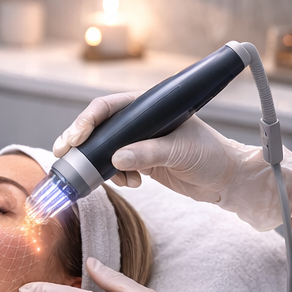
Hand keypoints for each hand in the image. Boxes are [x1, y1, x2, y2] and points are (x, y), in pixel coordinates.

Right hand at [53, 92, 291, 229]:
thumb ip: (147, 153)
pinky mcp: (140, 161)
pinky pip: (115, 166)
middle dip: (80, 141)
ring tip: (106, 177)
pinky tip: (132, 183)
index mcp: (149, 107)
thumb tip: (115, 158)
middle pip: (99, 126)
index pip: (109, 107)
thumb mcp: (180, 152)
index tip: (76, 137)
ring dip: (99, 163)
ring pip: (104, 148)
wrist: (228, 181)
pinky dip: (116, 176)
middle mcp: (140, 122)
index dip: (88, 120)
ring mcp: (139, 141)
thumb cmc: (212, 156)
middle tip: (63, 154)